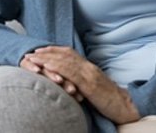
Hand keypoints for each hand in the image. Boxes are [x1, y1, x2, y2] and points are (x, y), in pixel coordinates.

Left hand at [24, 46, 139, 124]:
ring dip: (47, 58)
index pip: (69, 54)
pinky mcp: (88, 84)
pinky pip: (71, 73)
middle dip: (47, 52)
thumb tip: (69, 82)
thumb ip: (82, 81)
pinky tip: (47, 66)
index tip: (40, 49)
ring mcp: (88, 74)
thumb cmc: (109, 100)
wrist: (123, 105)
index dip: (54, 50)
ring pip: (65, 61)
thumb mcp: (93, 87)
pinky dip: (57, 67)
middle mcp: (88, 67)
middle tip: (31, 51)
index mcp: (88, 67)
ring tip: (33, 58)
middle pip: (65, 54)